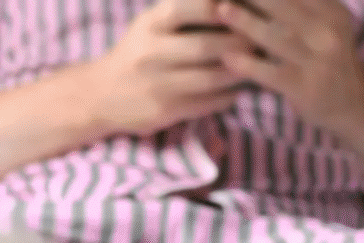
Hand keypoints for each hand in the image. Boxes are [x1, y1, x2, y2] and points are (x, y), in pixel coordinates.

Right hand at [91, 0, 254, 135]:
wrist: (100, 95)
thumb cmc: (138, 52)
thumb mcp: (152, 24)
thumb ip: (185, 11)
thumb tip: (229, 4)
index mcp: (151, 24)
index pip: (192, 7)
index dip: (223, 7)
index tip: (245, 9)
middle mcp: (152, 52)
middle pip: (207, 46)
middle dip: (241, 43)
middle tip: (263, 41)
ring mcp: (158, 84)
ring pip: (212, 77)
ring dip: (241, 72)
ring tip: (257, 65)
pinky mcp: (166, 111)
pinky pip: (208, 103)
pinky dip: (230, 95)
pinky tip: (239, 89)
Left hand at [216, 0, 363, 128]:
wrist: (354, 103)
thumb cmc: (328, 58)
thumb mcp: (326, 24)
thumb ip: (301, 5)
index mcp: (332, 10)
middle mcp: (329, 32)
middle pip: (286, 5)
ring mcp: (319, 61)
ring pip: (277, 37)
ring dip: (246, 23)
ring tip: (221, 11)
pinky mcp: (306, 87)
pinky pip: (272, 73)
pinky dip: (248, 65)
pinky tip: (228, 58)